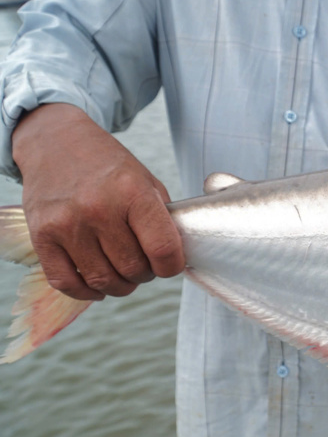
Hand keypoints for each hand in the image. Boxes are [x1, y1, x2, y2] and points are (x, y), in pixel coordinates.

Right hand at [12, 103, 184, 300]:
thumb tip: (178, 257)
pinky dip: (87, 292)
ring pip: (103, 281)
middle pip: (133, 269)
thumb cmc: (109, 167)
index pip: (163, 249)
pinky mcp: (41, 236)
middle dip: (145, 274)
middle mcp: (97, 209)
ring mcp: (66, 224)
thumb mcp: (146, 181)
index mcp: (132, 192)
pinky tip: (98, 285)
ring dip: (120, 285)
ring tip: (123, 272)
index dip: (172, 266)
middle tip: (143, 263)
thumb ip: (163, 219)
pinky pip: (66, 283)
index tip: (170, 263)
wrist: (56, 144)